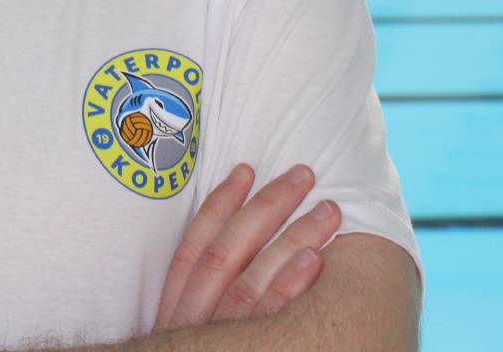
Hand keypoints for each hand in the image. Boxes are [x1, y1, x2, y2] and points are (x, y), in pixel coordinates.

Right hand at [150, 162, 339, 331]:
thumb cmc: (204, 351)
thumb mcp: (191, 327)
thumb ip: (207, 294)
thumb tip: (241, 239)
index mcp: (175, 308)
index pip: (192, 247)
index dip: (219, 205)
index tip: (246, 169)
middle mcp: (191, 319)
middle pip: (225, 253)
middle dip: (265, 207)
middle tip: (303, 174)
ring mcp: (220, 338)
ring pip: (251, 281)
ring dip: (291, 239)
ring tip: (327, 210)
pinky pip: (270, 319)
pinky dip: (289, 286)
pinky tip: (315, 259)